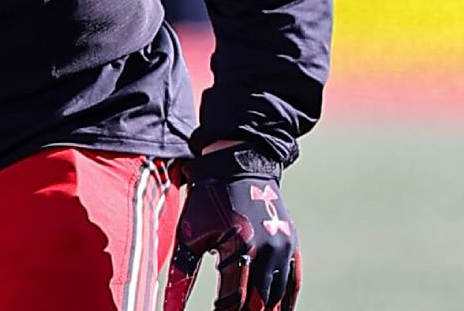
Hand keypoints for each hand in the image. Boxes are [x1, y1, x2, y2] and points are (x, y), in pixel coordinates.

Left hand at [165, 147, 301, 309]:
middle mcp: (267, 250)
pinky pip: (293, 282)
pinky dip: (285, 302)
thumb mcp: (190, 236)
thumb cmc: (206, 202)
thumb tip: (169, 308)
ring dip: (263, 310)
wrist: (236, 168)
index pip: (234, 300)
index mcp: (240, 247)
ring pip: (277, 297)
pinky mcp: (291, 245)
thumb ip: (182, 275)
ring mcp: (283, 248)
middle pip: (259, 302)